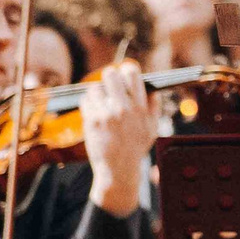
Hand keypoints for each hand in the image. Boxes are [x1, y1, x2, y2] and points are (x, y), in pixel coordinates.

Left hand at [82, 60, 153, 214]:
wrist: (119, 169)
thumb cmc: (136, 148)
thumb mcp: (152, 128)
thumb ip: (154, 107)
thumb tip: (152, 90)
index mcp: (139, 107)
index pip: (132, 73)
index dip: (126, 69)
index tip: (124, 73)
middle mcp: (122, 108)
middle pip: (109, 74)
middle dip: (109, 77)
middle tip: (109, 85)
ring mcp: (105, 114)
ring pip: (94, 88)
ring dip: (97, 94)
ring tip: (101, 104)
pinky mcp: (91, 121)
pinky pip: (85, 101)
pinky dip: (89, 105)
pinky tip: (94, 113)